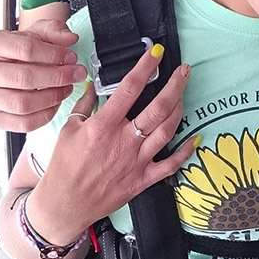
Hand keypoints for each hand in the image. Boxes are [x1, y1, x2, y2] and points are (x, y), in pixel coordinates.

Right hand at [0, 20, 87, 131]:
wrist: (11, 65)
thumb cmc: (24, 49)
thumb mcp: (40, 32)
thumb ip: (56, 31)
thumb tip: (70, 38)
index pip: (25, 49)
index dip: (53, 54)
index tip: (71, 57)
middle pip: (24, 78)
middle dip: (57, 77)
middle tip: (76, 74)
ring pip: (23, 103)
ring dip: (52, 97)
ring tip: (67, 88)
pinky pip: (23, 123)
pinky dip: (45, 115)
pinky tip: (55, 103)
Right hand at [26, 46, 195, 244]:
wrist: (64, 205)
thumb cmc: (64, 167)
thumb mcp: (68, 129)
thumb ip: (85, 104)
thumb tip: (95, 83)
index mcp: (103, 126)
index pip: (129, 88)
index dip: (145, 67)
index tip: (156, 52)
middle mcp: (123, 142)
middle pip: (158, 108)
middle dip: (175, 85)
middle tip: (184, 70)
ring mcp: (135, 161)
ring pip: (167, 130)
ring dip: (180, 109)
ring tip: (183, 94)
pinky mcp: (142, 179)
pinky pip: (170, 164)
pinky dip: (186, 151)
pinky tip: (195, 138)